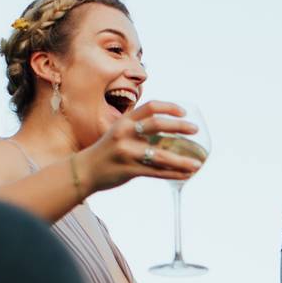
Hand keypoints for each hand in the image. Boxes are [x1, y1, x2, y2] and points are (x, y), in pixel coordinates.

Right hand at [77, 101, 203, 192]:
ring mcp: (126, 152)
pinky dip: (173, 174)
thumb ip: (138, 129)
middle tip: (195, 130)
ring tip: (197, 164)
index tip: (184, 112)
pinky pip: (156, 173)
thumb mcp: (119, 132)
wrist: (84, 170)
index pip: (150, 107)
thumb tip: (168, 129)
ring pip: (160, 156)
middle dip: (179, 127)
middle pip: (157, 125)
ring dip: (181, 161)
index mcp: (124, 121)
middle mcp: (125, 133)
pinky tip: (186, 175)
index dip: (169, 107)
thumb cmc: (107, 151)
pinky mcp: (129, 170)